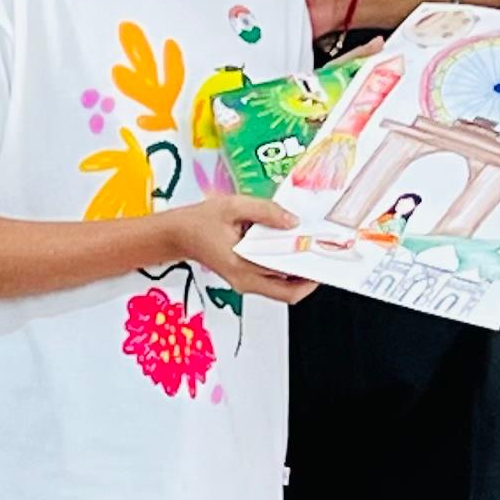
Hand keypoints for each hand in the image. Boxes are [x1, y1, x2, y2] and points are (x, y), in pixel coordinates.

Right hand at [158, 189, 311, 303]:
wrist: (178, 234)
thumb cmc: (200, 221)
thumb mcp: (234, 206)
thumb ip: (266, 211)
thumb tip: (293, 221)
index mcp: (241, 265)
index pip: (283, 281)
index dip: (308, 273)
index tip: (321, 257)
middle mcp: (244, 281)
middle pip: (288, 293)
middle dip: (309, 276)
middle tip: (321, 256)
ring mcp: (245, 283)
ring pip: (282, 290)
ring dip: (298, 273)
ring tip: (307, 251)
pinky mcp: (246, 280)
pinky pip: (273, 282)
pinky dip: (285, 269)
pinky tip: (290, 250)